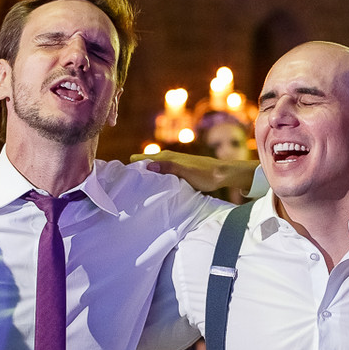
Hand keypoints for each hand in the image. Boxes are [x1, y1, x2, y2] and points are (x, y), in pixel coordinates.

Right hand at [131, 151, 255, 194]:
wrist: (223, 175)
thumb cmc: (205, 174)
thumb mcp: (186, 172)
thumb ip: (168, 168)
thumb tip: (147, 166)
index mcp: (165, 157)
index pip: (139, 159)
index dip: (131, 168)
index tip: (125, 181)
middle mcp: (166, 158)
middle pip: (143, 165)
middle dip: (136, 175)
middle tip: (131, 190)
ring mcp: (172, 165)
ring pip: (152, 171)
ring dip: (147, 179)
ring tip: (140, 192)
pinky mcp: (177, 172)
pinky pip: (160, 175)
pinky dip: (156, 181)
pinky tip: (155, 191)